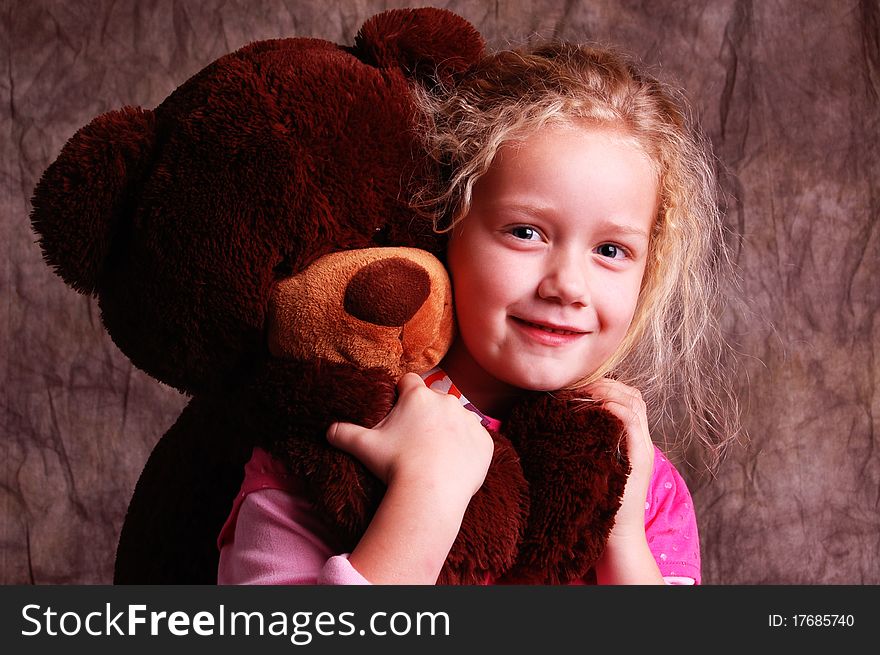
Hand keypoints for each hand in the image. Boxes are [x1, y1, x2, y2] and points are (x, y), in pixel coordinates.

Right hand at [326, 372, 494, 583]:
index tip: (399, 411)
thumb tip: (328, 429)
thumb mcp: (364, 447)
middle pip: (434, 401)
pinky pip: (476, 440)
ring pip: (457, 419)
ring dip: (449, 430)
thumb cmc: (395, 466)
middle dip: (426, 415)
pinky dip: (467, 449)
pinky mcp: (485, 441)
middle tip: (415, 441)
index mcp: (418, 397)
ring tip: (436, 455)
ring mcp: (469, 420)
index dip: (402, 394)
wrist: (430, 494)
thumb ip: (344, 433)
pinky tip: (454, 465)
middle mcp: (446, 401)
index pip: (408, 382)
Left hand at [585, 378, 663, 583]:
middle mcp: (641, 442)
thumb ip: (586, 447)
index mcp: (632, 441)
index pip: (627, 399)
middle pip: (633, 396)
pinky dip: (614, 410)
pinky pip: (631, 423)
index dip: (605, 386)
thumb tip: (558, 426)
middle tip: (578, 385)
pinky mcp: (639, 459)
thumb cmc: (598, 504)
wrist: (617, 538)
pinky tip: (595, 409)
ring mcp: (642, 449)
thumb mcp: (593, 467)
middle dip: (605, 384)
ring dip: (607, 392)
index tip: (578, 386)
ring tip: (583, 393)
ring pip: (634, 403)